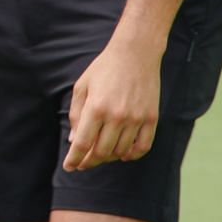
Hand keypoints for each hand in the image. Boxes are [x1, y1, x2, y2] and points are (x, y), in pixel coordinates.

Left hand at [64, 38, 162, 170]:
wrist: (135, 54)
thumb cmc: (104, 69)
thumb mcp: (82, 87)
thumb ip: (76, 114)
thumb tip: (74, 141)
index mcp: (96, 108)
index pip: (83, 143)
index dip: (75, 159)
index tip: (69, 167)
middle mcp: (117, 116)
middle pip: (102, 152)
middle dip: (89, 161)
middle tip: (83, 163)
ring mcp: (136, 119)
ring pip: (121, 152)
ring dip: (108, 158)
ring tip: (99, 156)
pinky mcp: (151, 119)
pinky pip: (142, 147)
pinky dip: (131, 155)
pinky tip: (122, 155)